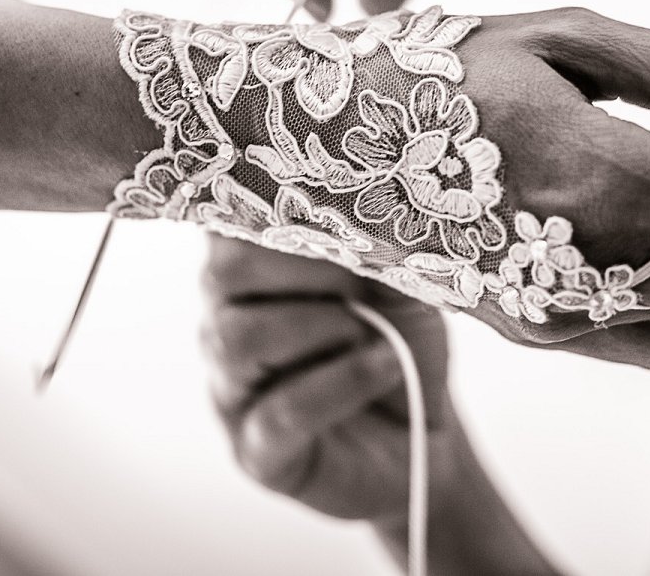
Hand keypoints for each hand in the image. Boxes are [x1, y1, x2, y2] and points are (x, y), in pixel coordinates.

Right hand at [201, 233, 450, 522]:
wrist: (427, 432)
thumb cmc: (402, 342)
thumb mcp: (401, 280)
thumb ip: (375, 240)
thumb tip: (373, 196)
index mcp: (251, 272)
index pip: (223, 221)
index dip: (264, 206)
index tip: (321, 206)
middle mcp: (225, 323)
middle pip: (221, 273)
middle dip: (302, 268)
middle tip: (358, 282)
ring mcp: (232, 390)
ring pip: (239, 338)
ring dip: (322, 327)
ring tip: (372, 333)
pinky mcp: (256, 452)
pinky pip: (280, 412)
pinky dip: (343, 381)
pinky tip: (385, 365)